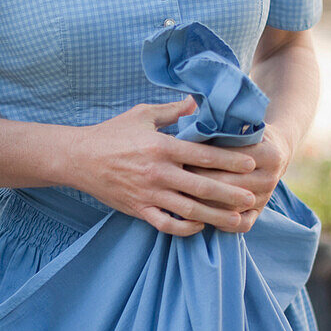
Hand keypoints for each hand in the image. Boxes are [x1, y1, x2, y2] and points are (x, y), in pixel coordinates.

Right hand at [67, 95, 259, 235]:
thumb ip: (172, 111)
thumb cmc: (112, 134)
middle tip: (251, 198)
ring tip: (236, 220)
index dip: (230, 160)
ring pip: (188, 210)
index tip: (250, 164)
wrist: (78, 158)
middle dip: (230, 194)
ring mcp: (148, 194)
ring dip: (215, 216)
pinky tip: (200, 226)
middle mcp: (158, 172)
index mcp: (162, 146)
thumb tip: (196, 101)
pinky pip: (166, 224)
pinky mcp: (138, 209)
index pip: (204, 155)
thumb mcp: (142, 114)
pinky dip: (185, 228)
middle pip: (202, 187)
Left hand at [181, 121, 294, 232]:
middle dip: (198, 181)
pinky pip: (241, 225)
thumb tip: (188, 135)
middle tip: (174, 178)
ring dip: (203, 203)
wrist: (276, 150)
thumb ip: (220, 132)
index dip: (202, 158)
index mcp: (269, 155)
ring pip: (230, 207)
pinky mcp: (261, 212)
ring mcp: (266, 197)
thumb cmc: (248, 134)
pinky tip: (202, 216)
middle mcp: (270, 178)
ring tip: (180, 196)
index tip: (180, 156)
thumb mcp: (239, 126)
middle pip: (226, 184)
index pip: (229, 159)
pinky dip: (222, 224)